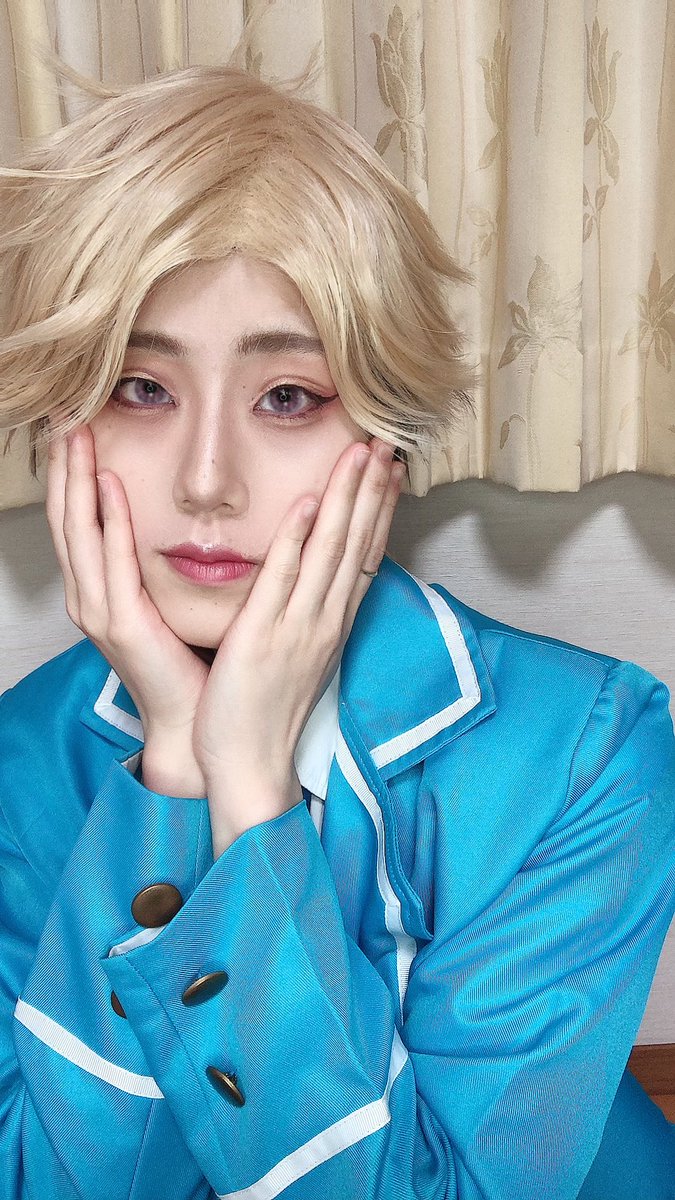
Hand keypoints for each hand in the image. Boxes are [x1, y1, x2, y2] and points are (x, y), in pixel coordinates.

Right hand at [46, 425, 208, 795]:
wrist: (191, 719)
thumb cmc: (183, 661)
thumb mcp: (161, 601)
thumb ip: (151, 563)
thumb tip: (164, 516)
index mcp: (97, 591)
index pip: (76, 519)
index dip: (71, 473)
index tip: (75, 427)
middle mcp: (88, 597)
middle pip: (66, 517)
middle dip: (63, 465)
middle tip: (64, 416)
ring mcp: (99, 611)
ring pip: (79, 532)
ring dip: (76, 480)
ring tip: (76, 435)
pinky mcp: (122, 624)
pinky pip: (112, 562)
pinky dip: (108, 521)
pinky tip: (108, 485)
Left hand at [192, 438, 404, 849]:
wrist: (252, 764)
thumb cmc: (266, 712)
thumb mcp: (298, 657)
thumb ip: (307, 616)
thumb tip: (313, 583)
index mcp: (333, 624)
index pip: (366, 554)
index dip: (380, 508)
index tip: (391, 468)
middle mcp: (325, 620)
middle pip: (358, 543)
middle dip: (373, 489)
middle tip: (385, 440)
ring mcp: (300, 626)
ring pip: (333, 551)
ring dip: (348, 499)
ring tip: (362, 452)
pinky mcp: (265, 636)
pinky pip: (285, 578)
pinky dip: (300, 538)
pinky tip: (310, 501)